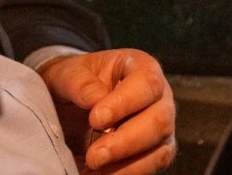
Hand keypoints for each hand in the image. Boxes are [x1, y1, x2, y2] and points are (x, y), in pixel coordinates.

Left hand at [39, 49, 175, 173]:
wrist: (73, 100)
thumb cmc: (77, 81)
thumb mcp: (70, 73)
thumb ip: (81, 83)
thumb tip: (96, 101)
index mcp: (142, 67)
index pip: (147, 83)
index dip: (124, 103)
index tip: (95, 119)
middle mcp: (160, 97)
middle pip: (159, 121)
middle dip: (125, 142)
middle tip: (93, 155)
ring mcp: (161, 128)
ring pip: (160, 150)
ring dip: (127, 165)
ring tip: (93, 167)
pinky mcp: (155, 152)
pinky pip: (150, 168)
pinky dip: (126, 174)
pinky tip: (100, 174)